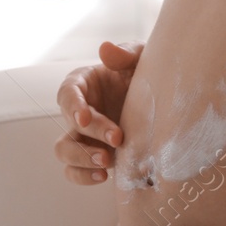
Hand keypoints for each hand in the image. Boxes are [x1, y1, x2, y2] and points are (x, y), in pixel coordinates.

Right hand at [54, 40, 142, 184]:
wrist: (161, 101)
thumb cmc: (143, 73)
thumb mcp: (140, 59)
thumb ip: (126, 53)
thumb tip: (105, 49)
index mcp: (83, 83)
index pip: (68, 93)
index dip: (73, 106)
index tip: (85, 117)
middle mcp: (79, 110)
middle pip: (68, 126)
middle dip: (90, 135)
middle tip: (117, 139)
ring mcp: (84, 136)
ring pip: (65, 152)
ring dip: (82, 159)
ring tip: (107, 162)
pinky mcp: (94, 155)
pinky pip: (76, 171)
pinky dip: (84, 176)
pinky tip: (104, 176)